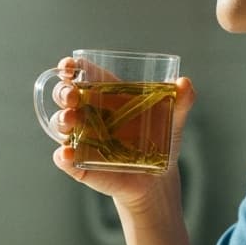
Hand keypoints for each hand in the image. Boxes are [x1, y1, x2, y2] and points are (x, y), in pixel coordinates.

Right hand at [47, 56, 196, 211]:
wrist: (159, 178)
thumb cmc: (161, 140)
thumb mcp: (173, 118)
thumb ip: (182, 100)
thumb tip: (184, 83)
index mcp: (105, 93)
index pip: (81, 73)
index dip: (71, 66)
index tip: (70, 65)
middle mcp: (88, 112)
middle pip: (65, 95)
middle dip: (63, 92)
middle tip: (72, 96)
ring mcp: (81, 138)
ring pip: (61, 124)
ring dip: (61, 120)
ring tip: (71, 120)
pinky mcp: (80, 163)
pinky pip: (64, 159)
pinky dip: (63, 156)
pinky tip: (67, 153)